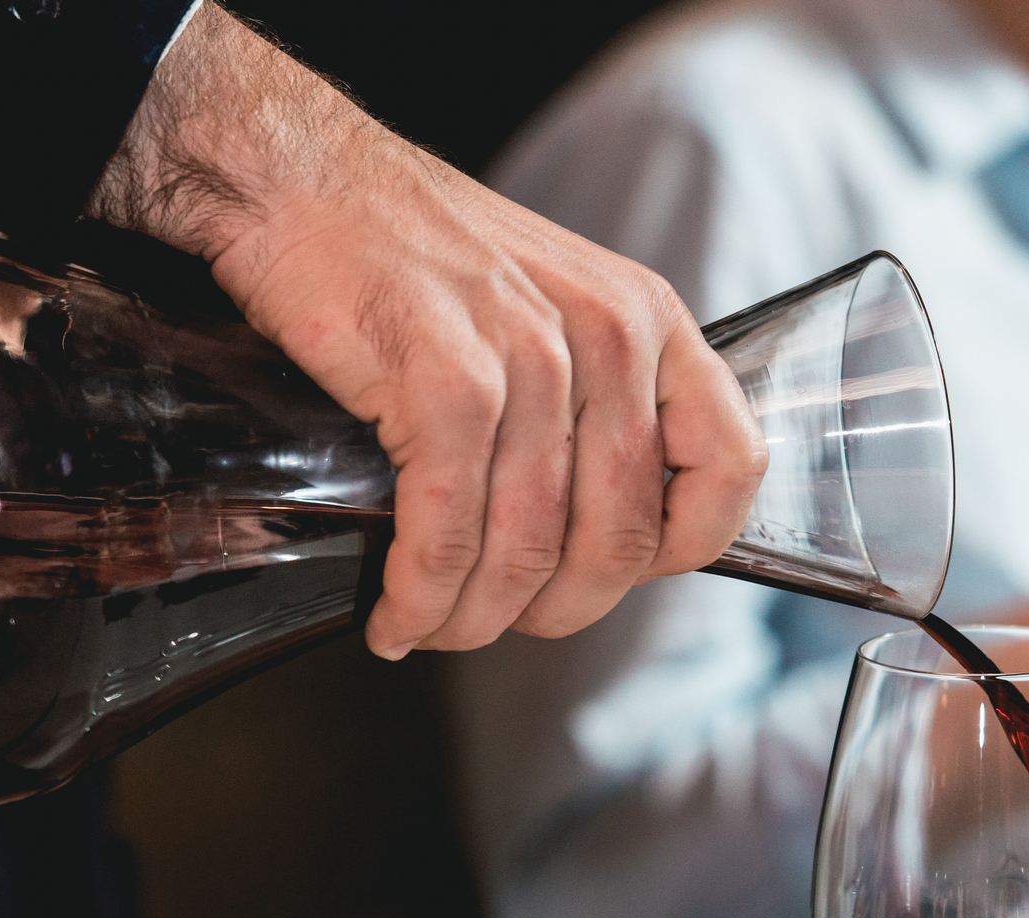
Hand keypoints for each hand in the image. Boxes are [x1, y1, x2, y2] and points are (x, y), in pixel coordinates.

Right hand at [89, 5, 766, 659]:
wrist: (297, 179)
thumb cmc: (411, 256)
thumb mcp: (547, 305)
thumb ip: (595, 401)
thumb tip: (600, 531)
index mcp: (649, 321)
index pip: (730, 469)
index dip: (677, 551)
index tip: (610, 575)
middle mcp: (608, 337)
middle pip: (620, 541)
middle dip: (552, 611)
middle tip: (494, 621)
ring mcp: (531, 359)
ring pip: (529, 551)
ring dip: (473, 618)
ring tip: (432, 625)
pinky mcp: (446, 382)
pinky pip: (450, 532)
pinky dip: (419, 595)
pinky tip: (395, 614)